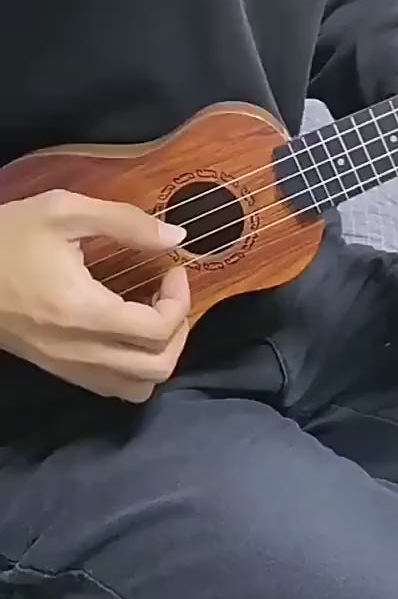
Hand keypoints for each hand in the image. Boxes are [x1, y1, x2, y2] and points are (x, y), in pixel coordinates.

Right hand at [0, 190, 189, 401]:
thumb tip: (176, 237)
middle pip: (157, 367)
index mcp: (84, 311)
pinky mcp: (58, 370)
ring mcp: (68, 367)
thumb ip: (126, 222)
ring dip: (159, 353)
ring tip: (152, 314)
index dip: (180, 299)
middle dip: (179, 330)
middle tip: (169, 294)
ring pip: (138, 387)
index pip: (158, 329)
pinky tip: (126, 330)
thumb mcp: (64, 210)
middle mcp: (80, 350)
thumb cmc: (8, 237)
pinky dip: (135, 367)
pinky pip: (113, 388)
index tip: (172, 268)